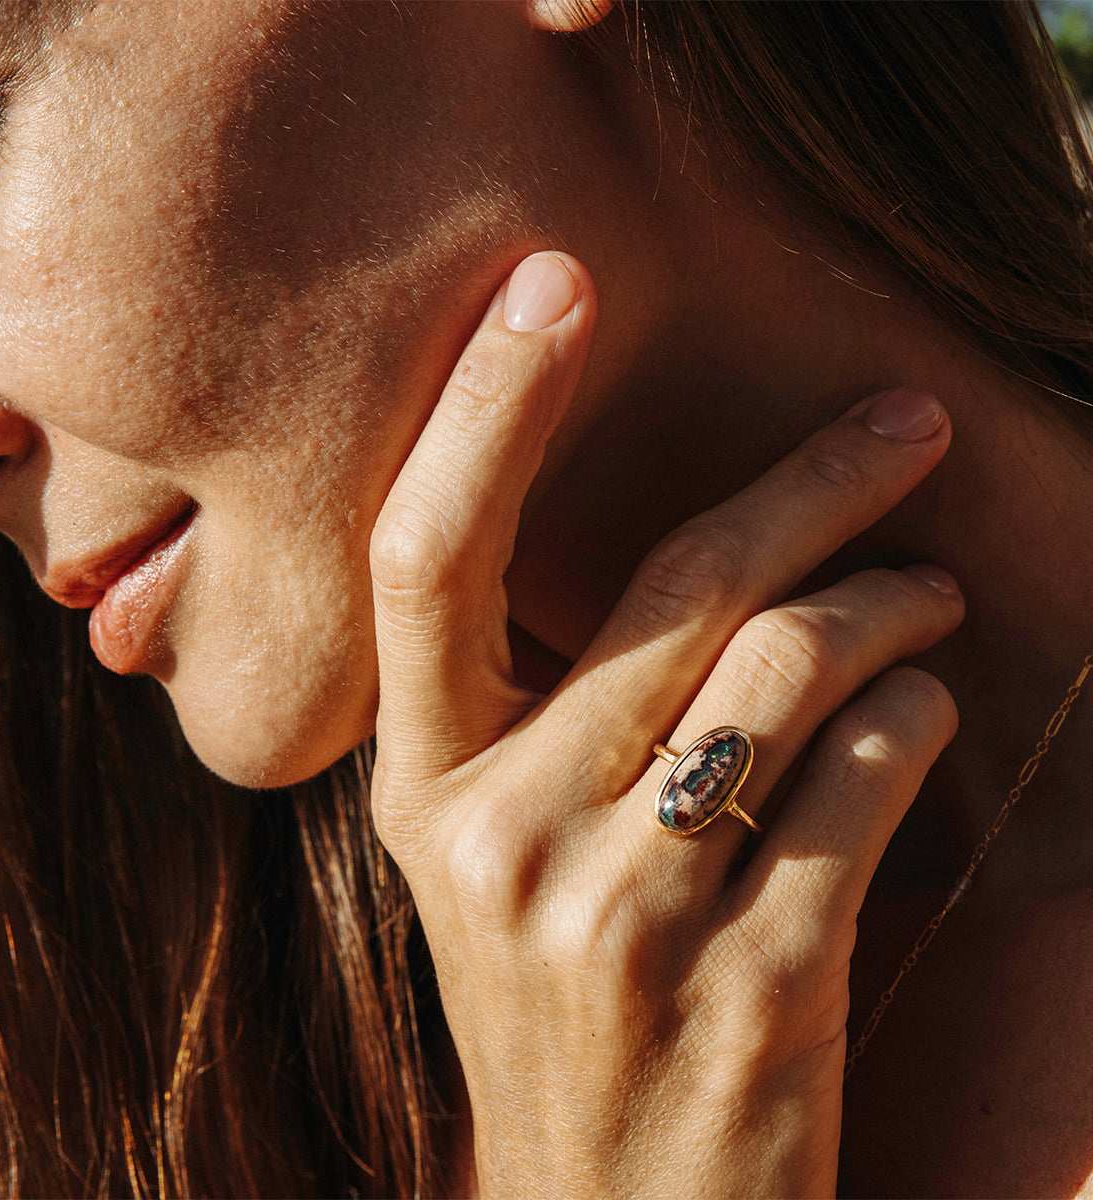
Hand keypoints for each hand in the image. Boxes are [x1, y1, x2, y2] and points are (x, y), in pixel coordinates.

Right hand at [369, 252, 960, 1197]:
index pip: (428, 558)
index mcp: (421, 791)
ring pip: (795, 666)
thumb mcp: (496, 858)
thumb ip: (541, 712)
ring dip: (895, 602)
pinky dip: (917, 711)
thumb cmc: (561, 1005)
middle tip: (909, 420)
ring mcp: (623, 915)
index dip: (483, 408)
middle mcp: (501, 838)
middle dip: (821, 479)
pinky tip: (919, 706)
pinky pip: (867, 774)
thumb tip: (689, 546)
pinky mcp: (751, 984)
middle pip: (681, 587)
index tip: (553, 281)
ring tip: (930, 592)